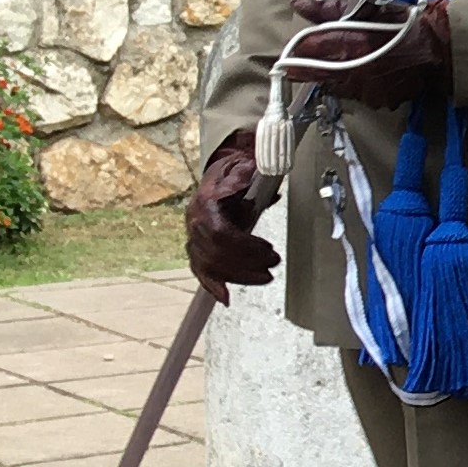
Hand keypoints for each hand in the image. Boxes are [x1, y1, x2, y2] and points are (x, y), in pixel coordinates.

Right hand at [184, 126, 276, 289]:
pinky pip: (201, 271)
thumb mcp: (241, 168)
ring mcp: (194, 237)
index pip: (220, 233)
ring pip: (210, 265)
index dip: (245, 245)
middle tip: (273, 265)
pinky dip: (212, 285)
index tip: (268, 249)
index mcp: (205, 204)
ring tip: (265, 277)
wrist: (219, 176)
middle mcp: (195, 223)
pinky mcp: (197, 248)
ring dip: (240, 276)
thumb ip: (245, 173)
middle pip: (216, 253)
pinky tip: (225, 298)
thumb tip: (251, 170)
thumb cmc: (233, 174)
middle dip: (247, 263)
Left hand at [287, 0, 450, 108]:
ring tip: (345, 66)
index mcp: (352, 47)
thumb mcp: (366, 9)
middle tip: (311, 65)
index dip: (295, 62)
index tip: (285, 65)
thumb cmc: (403, 23)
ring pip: (340, 88)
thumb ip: (330, 11)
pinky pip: (359, 96)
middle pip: (323, 78)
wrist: (440, 47)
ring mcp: (370, 91)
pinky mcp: (382, 101)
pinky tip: (364, 75)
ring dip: (336, 79)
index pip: (312, 56)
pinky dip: (356, 86)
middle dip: (316, 71)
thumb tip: (299, 5)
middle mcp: (357, 73)